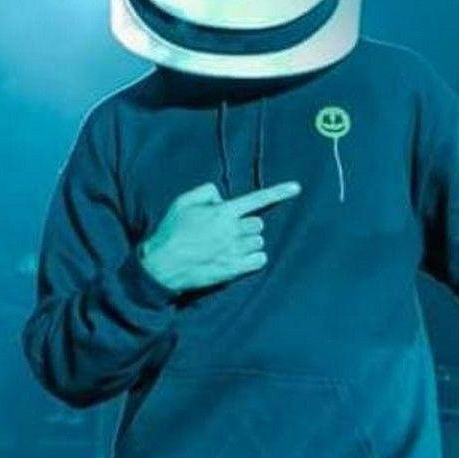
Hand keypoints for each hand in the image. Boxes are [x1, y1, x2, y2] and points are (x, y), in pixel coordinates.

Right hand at [137, 179, 301, 293]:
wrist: (161, 266)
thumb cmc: (170, 232)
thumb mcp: (182, 202)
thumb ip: (206, 192)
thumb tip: (222, 197)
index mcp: (222, 212)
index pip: (258, 198)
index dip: (280, 192)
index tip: (298, 188)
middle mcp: (232, 230)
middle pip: (258, 224)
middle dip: (247, 227)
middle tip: (229, 232)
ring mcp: (234, 250)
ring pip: (259, 242)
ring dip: (248, 243)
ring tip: (229, 247)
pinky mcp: (233, 269)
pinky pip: (259, 261)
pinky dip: (253, 259)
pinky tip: (239, 259)